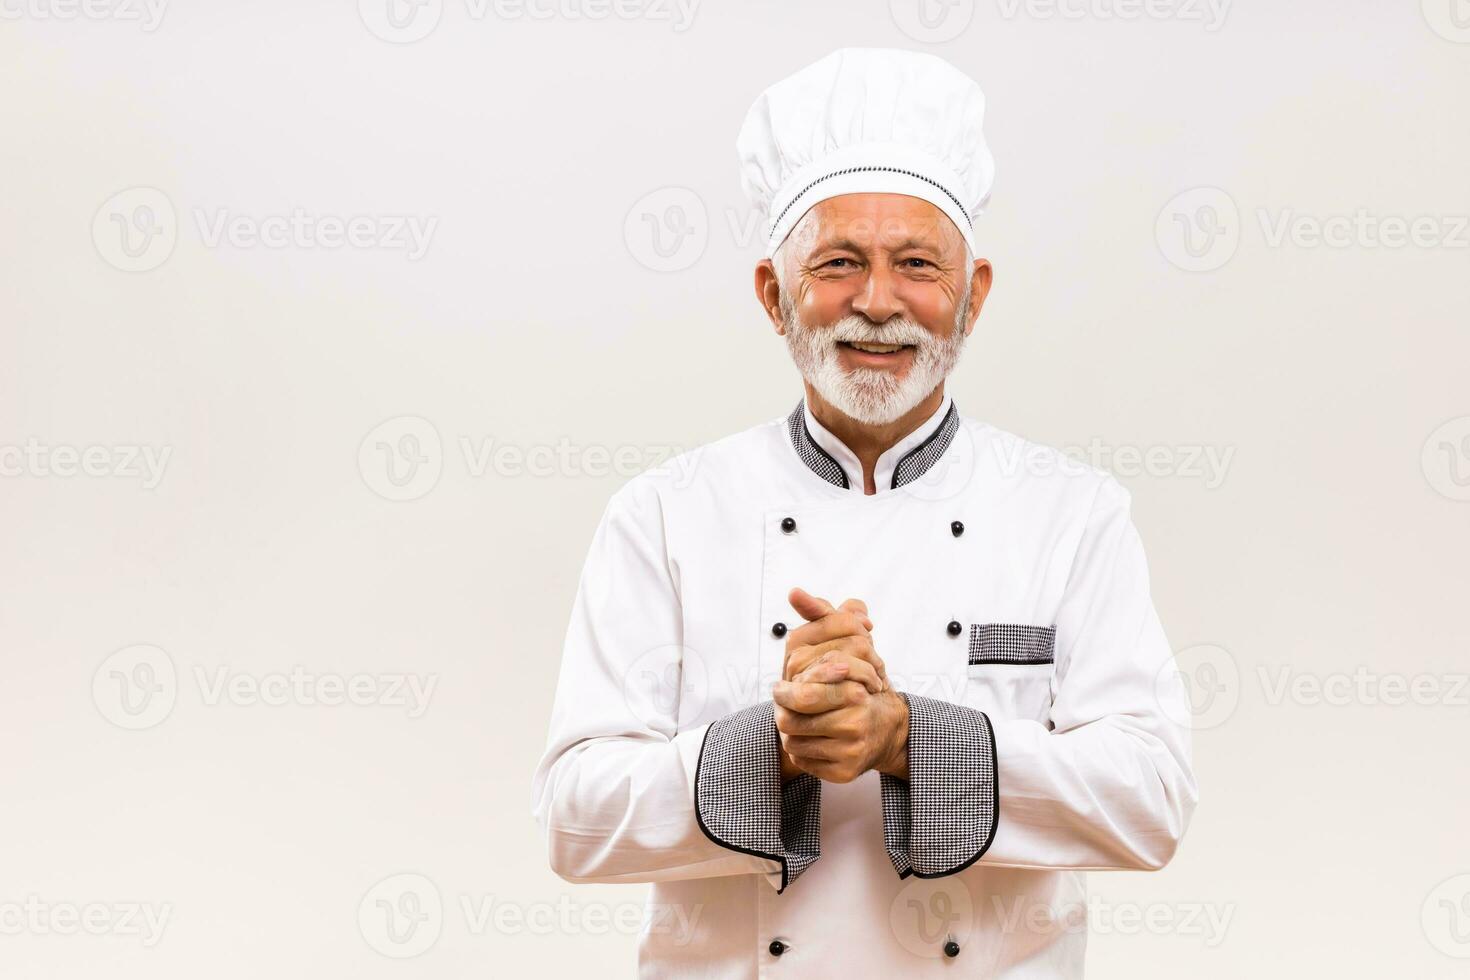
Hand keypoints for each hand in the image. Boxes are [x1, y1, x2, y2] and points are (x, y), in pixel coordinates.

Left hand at [773, 587, 907, 782]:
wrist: (888, 730)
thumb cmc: (859, 682)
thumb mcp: (845, 640)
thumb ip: (821, 614)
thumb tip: (794, 592)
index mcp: (855, 688)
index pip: (802, 693)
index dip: (787, 691)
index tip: (785, 687)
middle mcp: (856, 720)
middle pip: (791, 720)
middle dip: (783, 711)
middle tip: (784, 703)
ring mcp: (851, 749)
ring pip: (793, 742)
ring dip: (790, 731)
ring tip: (798, 720)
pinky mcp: (844, 773)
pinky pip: (804, 762)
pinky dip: (801, 751)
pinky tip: (811, 739)